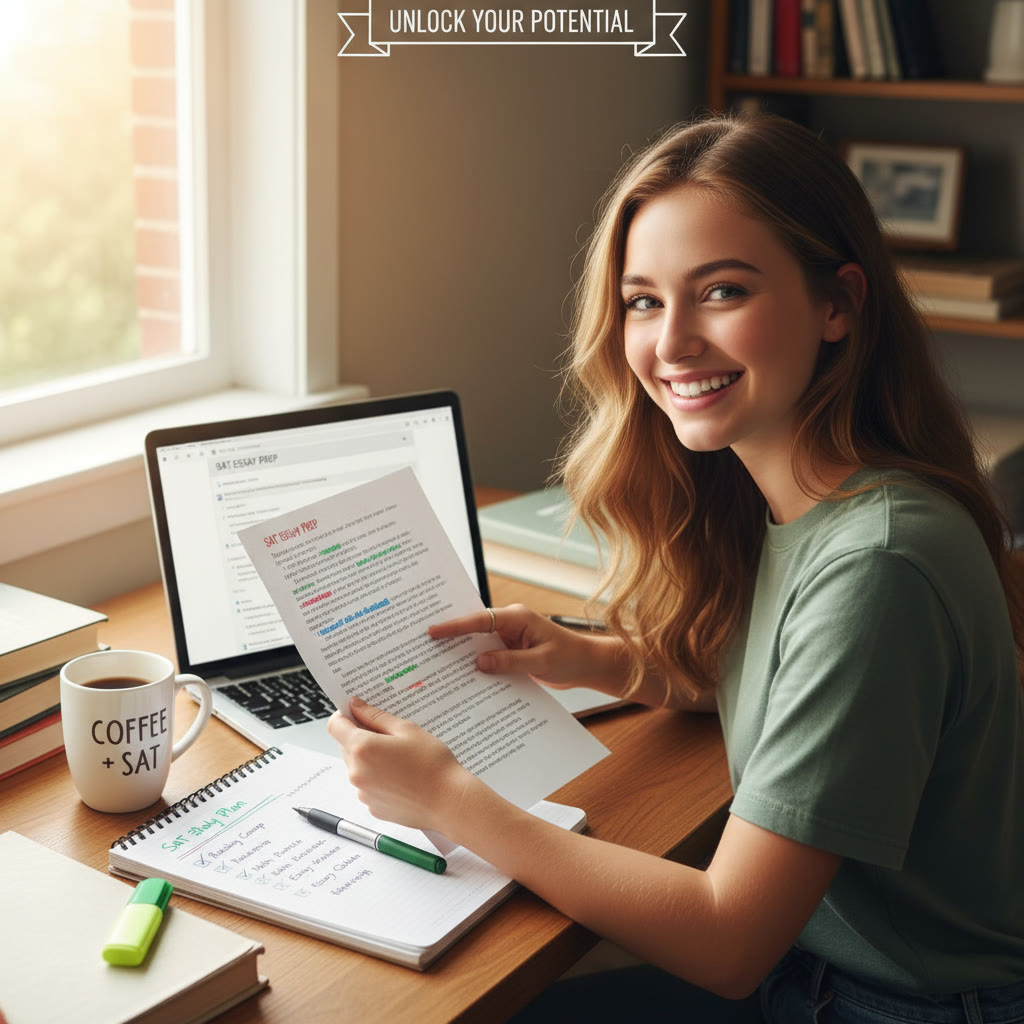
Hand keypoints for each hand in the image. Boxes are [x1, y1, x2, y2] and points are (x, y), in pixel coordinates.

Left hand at [327, 697, 471, 833]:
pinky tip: (401, 777)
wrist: (448, 802)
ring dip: (370, 758)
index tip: (358, 713)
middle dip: (361, 737)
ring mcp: (362, 792)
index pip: (334, 726)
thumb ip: (376, 716)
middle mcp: (356, 772)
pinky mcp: (372, 807)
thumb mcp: (407, 730)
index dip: (344, 716)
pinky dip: (378, 778)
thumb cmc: (432, 764)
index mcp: (362, 748)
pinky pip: (367, 785)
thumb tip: (355, 706)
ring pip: (357, 766)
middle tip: (390, 736)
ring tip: (400, 759)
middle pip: (345, 746)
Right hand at [428, 603, 625, 693]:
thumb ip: (509, 661)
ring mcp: (510, 637)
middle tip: (422, 641)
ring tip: (434, 660)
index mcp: (517, 617)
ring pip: (479, 642)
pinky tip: (461, 675)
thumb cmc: (571, 658)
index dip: (455, 626)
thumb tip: (479, 662)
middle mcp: (510, 623)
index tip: (433, 631)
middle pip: (474, 627)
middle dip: (451, 634)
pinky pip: (489, 655)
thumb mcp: (541, 661)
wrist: (588, 665)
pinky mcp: (511, 651)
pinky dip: (476, 663)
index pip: (480, 620)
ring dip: (461, 651)